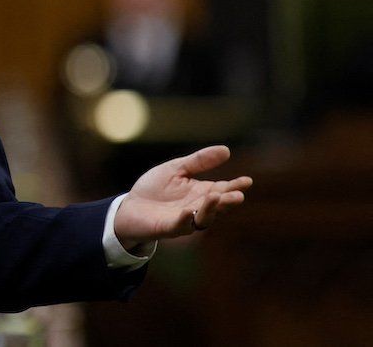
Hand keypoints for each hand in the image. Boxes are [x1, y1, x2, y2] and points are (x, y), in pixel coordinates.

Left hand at [113, 145, 252, 249]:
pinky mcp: (168, 228)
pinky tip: (189, 211)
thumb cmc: (155, 188)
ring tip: (216, 197)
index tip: (247, 181)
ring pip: (203, 218)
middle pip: (217, 206)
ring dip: (211, 209)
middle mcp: (197, 208)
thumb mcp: (177, 169)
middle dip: (228, 201)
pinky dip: (185, 220)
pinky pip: (180, 226)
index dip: (235, 186)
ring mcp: (185, 220)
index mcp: (201, 193)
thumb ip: (199, 161)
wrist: (129, 207)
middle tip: (238, 195)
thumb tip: (226, 150)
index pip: (223, 189)